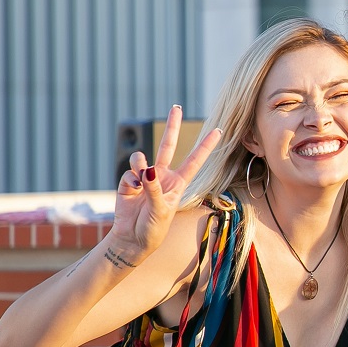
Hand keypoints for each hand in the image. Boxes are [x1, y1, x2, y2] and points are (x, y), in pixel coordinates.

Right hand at [109, 105, 221, 257]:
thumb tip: (146, 169)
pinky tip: (132, 190)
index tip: (219, 130)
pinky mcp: (128, 183)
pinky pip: (129, 172)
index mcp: (178, 183)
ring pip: (142, 157)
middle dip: (172, 126)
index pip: (195, 160)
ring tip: (141, 176)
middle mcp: (162, 176)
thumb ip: (154, 189)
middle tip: (176, 107)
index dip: (206, 145)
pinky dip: (130, 179)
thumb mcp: (160, 210)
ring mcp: (144, 178)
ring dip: (140, 162)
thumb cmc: (153, 228)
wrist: (133, 240)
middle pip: (168, 146)